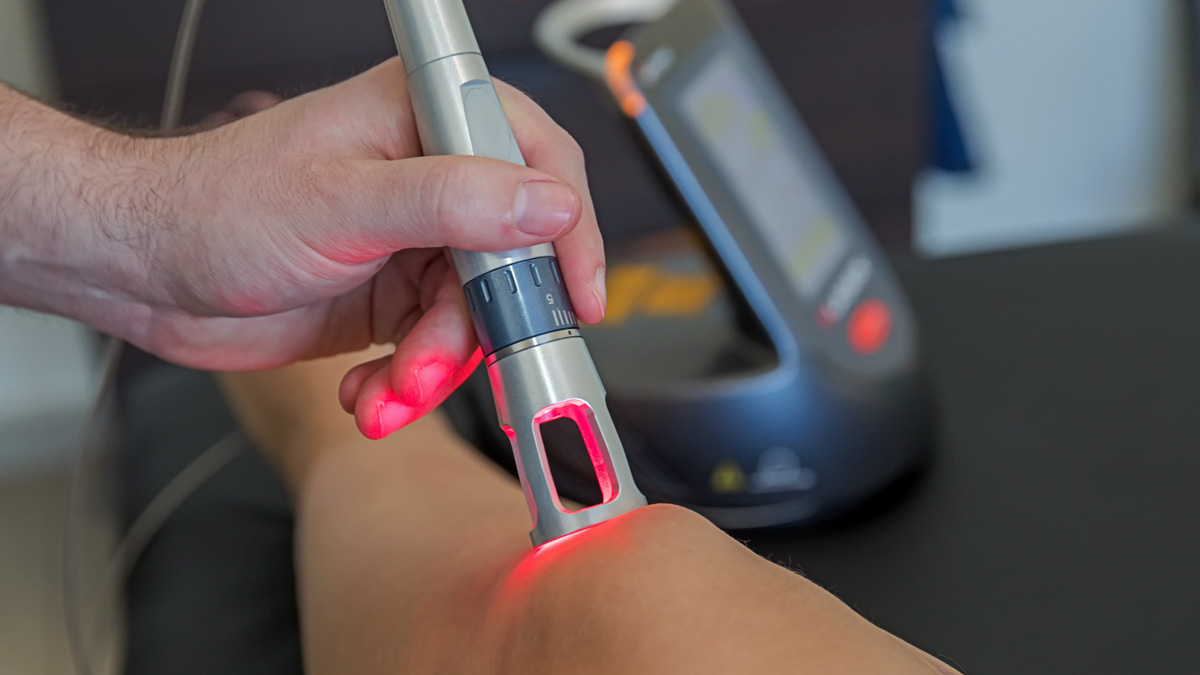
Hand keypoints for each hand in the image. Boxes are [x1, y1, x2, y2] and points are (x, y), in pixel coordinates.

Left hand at [8, 60, 604, 438]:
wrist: (146, 273)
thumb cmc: (217, 206)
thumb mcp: (343, 202)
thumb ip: (453, 201)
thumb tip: (548, 207)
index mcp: (424, 118)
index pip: (539, 162)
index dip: (569, 231)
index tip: (578, 295)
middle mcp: (431, 178)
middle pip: (514, 258)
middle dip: (479, 328)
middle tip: (438, 362)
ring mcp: (415, 242)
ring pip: (477, 317)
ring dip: (435, 368)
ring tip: (387, 390)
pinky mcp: (395, 298)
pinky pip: (438, 349)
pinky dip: (410, 383)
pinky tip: (369, 392)